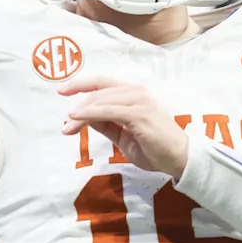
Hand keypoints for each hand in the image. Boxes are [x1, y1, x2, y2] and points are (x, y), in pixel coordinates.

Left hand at [59, 76, 188, 178]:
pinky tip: (78, 119)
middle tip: (65, 125)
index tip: (62, 90)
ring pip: (101, 101)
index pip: (103, 83)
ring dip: (81, 113)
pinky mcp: (139, 114)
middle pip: (98, 92)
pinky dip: (90, 114)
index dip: (81, 83)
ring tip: (68, 127)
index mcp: (134, 94)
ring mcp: (139, 101)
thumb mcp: (123, 135)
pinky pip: (108, 111)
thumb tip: (84, 116)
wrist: (179, 159)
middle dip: (78, 107)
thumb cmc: (153, 148)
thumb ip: (106, 124)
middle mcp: (137, 92)